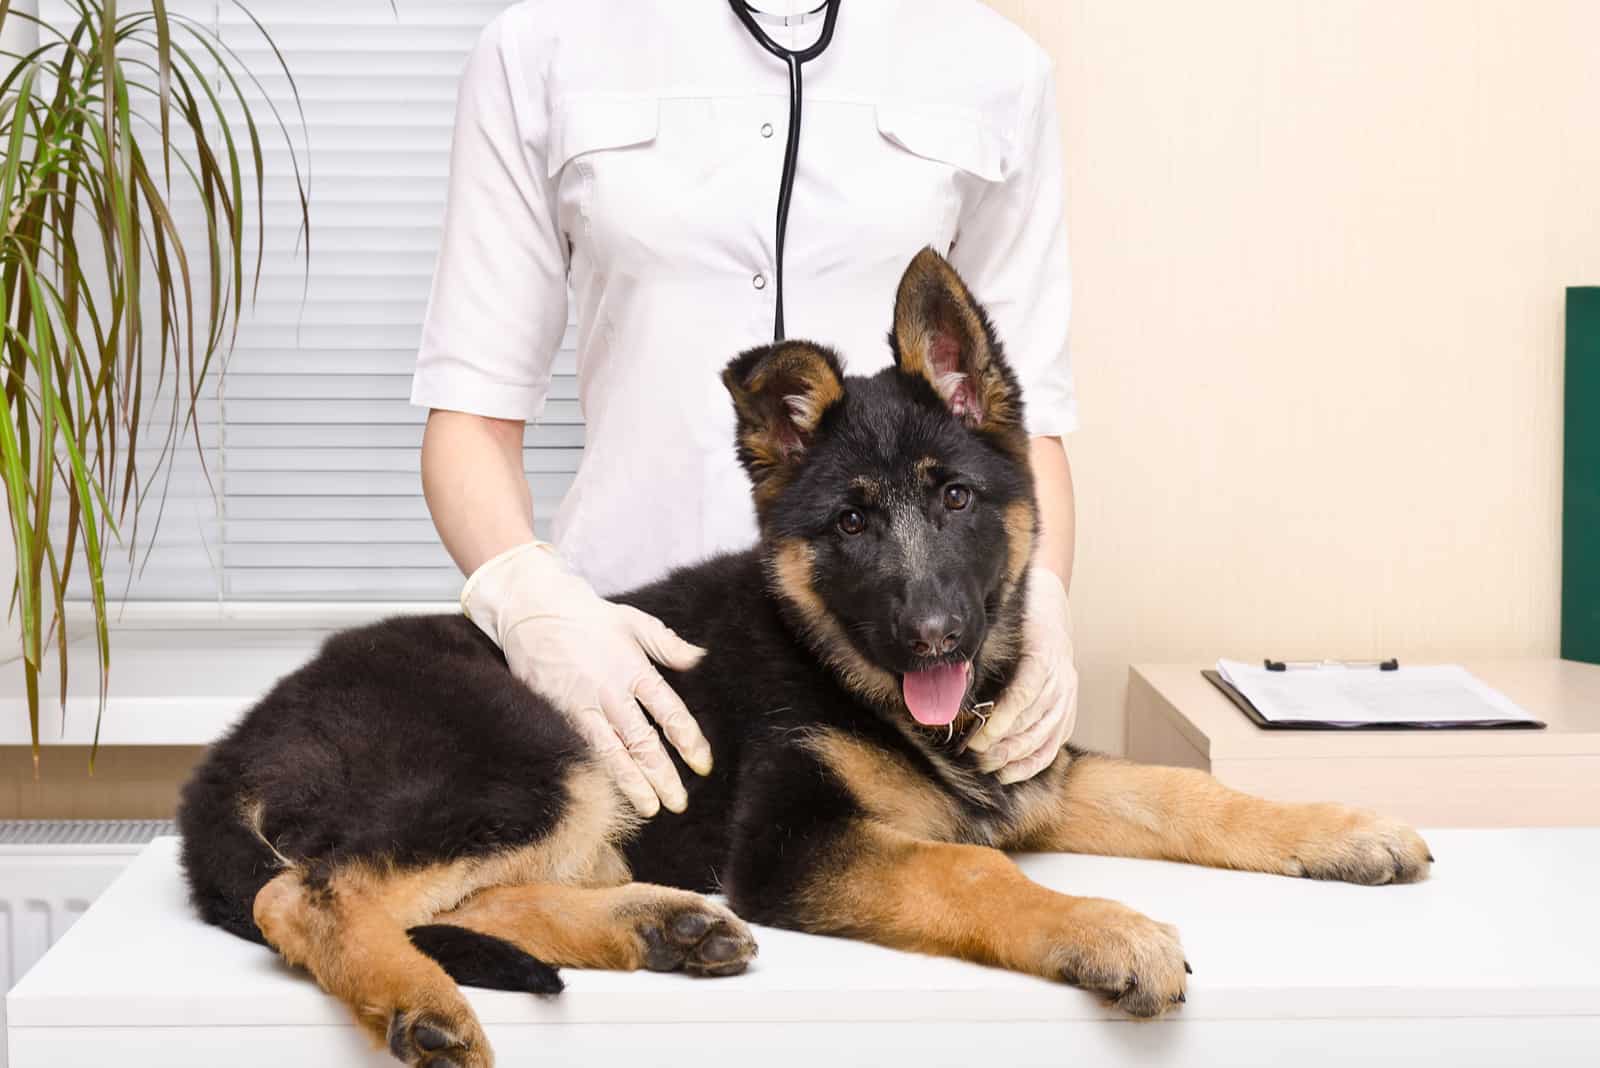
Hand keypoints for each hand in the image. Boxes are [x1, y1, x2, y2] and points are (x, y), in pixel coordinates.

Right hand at [462, 541, 712, 815]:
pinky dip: (597, 773)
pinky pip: (581, 749)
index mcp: (633, 668)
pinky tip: (608, 794)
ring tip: (649, 808)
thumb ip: (668, 645)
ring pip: (611, 752)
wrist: (532, 608)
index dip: (689, 741)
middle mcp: (609, 691)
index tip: (702, 765)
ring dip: (631, 783)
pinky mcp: (556, 713)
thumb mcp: (634, 622)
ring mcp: (580, 705)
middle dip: (662, 775)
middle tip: (678, 803)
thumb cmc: (588, 616)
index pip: (669, 712)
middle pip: (642, 741)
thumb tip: (702, 658)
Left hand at [966, 566, 1077, 783]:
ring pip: (1045, 736)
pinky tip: (1008, 773)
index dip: (1002, 719)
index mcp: (1044, 653)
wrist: (1049, 605)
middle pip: (1034, 720)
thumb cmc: (1016, 615)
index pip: (1025, 694)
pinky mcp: (1069, 710)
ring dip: (1014, 756)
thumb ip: (980, 653)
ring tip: (985, 765)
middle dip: (1002, 744)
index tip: (979, 737)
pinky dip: (1032, 763)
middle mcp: (1062, 678)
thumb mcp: (998, 625)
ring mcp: (1069, 695)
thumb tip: (952, 676)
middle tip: (972, 754)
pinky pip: (1054, 744)